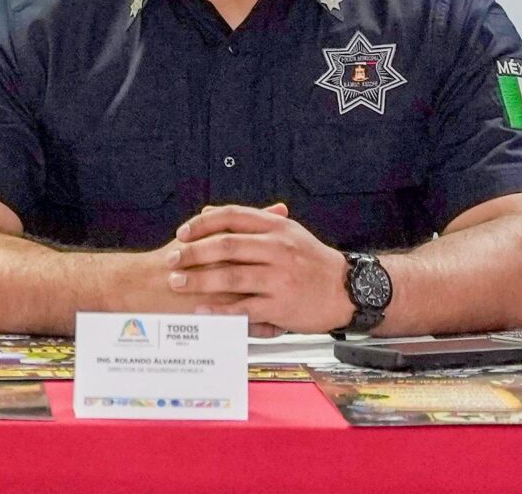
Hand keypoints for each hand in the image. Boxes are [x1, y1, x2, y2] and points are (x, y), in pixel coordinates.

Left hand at [166, 203, 350, 334]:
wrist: (350, 290)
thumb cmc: (313, 261)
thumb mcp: (286, 231)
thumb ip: (248, 222)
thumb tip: (207, 211)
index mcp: (277, 228)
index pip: (231, 216)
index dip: (202, 223)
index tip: (181, 233)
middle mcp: (278, 249)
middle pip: (225, 245)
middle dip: (192, 253)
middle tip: (171, 260)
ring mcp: (280, 278)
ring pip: (230, 276)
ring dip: (199, 280)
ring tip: (177, 282)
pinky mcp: (282, 305)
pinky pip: (245, 307)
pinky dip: (220, 309)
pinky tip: (202, 309)